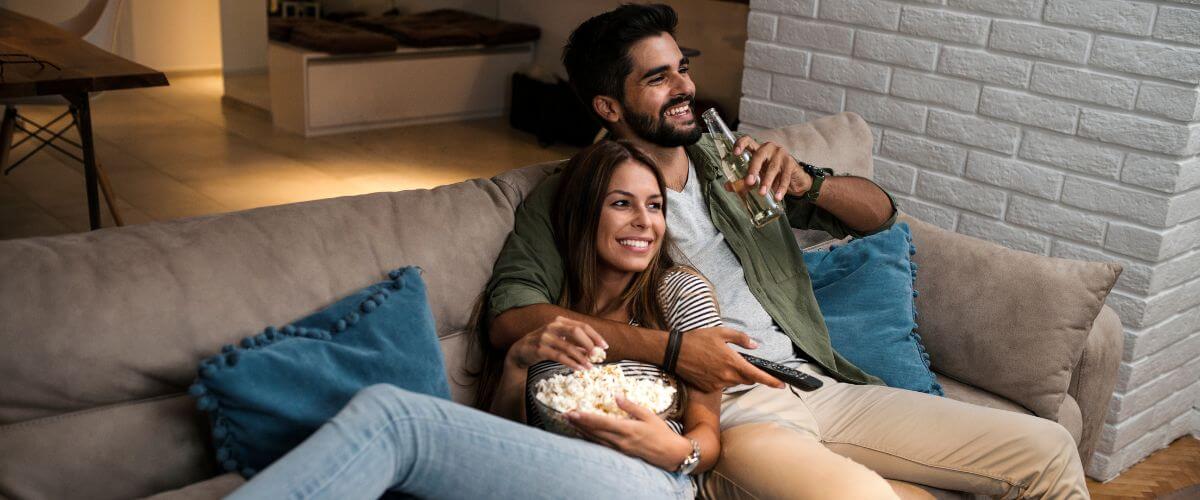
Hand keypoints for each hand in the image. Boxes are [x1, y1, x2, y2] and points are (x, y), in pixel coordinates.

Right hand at [505, 316, 607, 370]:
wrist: (520, 351)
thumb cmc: (543, 344)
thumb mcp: (559, 340)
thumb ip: (575, 343)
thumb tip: (593, 352)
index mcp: (560, 321)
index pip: (582, 326)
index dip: (595, 336)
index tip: (605, 347)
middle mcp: (553, 326)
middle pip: (576, 331)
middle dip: (590, 344)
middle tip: (599, 356)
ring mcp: (545, 337)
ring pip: (568, 346)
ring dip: (582, 357)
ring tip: (590, 366)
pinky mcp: (539, 349)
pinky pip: (559, 356)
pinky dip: (571, 363)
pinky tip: (579, 368)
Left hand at [566, 395, 693, 470]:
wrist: (670, 454)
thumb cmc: (661, 432)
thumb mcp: (648, 415)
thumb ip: (631, 406)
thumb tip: (616, 395)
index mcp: (628, 429)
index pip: (602, 423)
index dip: (586, 418)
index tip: (574, 412)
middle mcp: (620, 441)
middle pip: (595, 431)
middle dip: (579, 423)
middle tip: (565, 415)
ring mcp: (619, 448)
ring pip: (595, 439)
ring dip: (581, 431)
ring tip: (569, 422)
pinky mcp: (620, 452)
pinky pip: (601, 445)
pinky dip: (590, 438)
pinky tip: (582, 434)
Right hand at [674, 326, 783, 391]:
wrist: (674, 352)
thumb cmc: (698, 339)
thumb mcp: (721, 332)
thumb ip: (741, 339)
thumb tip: (754, 345)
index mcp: (733, 362)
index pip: (757, 375)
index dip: (771, 381)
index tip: (781, 385)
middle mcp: (727, 376)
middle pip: (747, 380)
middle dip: (749, 373)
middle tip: (740, 362)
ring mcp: (717, 384)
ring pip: (734, 382)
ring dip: (733, 375)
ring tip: (719, 361)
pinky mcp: (708, 388)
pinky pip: (721, 385)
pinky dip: (721, 378)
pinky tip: (710, 367)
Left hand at [733, 136, 811, 200]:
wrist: (793, 179)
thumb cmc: (771, 174)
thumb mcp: (757, 176)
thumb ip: (743, 181)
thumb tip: (728, 187)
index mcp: (757, 150)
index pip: (748, 140)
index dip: (740, 144)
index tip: (735, 153)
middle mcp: (768, 149)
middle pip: (759, 155)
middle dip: (753, 169)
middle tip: (749, 182)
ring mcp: (780, 155)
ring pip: (772, 168)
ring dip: (767, 181)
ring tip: (762, 193)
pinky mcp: (790, 163)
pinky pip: (785, 177)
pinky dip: (781, 188)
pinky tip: (777, 197)